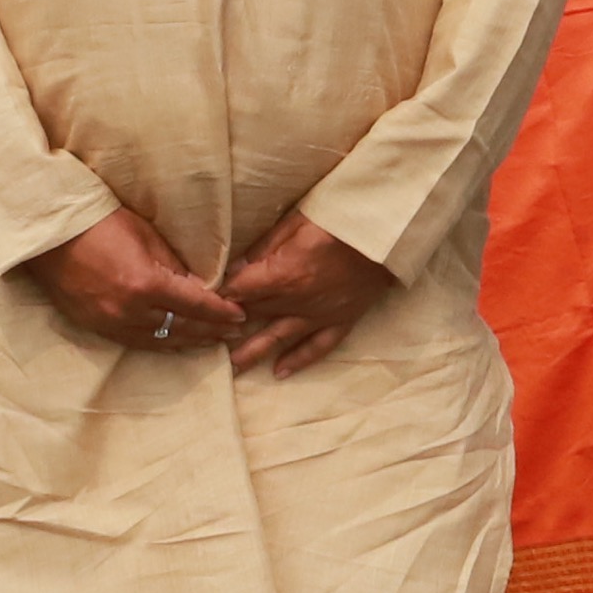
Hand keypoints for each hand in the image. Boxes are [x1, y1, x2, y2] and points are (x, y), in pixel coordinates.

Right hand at [29, 208, 248, 357]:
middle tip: (233, 332)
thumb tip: (197, 285)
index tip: (240, 315)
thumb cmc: (100, 223)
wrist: (50, 235)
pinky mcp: (96, 327)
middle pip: (181, 328)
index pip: (196, 305)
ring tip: (210, 341)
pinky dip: (159, 343)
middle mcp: (130, 311)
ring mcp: (111, 323)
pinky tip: (174, 342)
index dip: (221, 312)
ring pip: (159, 340)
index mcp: (146, 285)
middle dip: (210, 330)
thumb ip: (174, 265)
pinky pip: (136, 342)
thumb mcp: (146, 235)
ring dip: (188, 341)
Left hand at [216, 210, 397, 375]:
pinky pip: (318, 347)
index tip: (202, 304)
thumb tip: (235, 268)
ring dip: (254, 352)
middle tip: (207, 339)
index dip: (219, 297)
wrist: (390, 232)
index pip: (241, 291)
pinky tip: (280, 372)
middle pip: (256, 315)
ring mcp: (321, 314)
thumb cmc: (342, 219)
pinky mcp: (342, 320)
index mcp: (284, 274)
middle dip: (230, 326)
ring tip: (232, 367)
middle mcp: (299, 301)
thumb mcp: (297, 221)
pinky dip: (299, 360)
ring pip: (280, 338)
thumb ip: (264, 247)